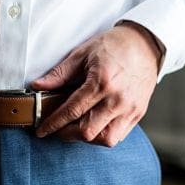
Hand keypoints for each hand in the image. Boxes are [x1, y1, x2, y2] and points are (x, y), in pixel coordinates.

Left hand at [32, 22, 160, 145]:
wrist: (145, 44)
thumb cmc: (114, 46)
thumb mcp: (82, 54)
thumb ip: (60, 74)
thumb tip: (38, 86)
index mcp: (102, 82)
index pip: (72, 111)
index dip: (54, 123)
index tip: (42, 130)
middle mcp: (117, 99)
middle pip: (88, 131)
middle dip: (68, 134)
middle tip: (58, 129)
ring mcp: (130, 109)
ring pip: (106, 139)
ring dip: (88, 138)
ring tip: (78, 128)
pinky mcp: (138, 113)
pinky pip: (119, 135)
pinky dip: (103, 135)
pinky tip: (95, 125)